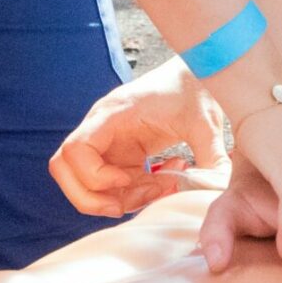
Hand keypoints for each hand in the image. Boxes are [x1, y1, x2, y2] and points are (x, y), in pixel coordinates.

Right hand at [51, 57, 227, 216]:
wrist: (197, 76)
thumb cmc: (196, 91)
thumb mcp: (207, 125)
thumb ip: (212, 158)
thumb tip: (216, 189)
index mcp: (114, 114)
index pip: (75, 149)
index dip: (94, 176)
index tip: (128, 180)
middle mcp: (103, 128)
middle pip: (65, 169)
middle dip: (91, 198)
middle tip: (127, 205)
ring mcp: (109, 143)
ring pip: (86, 182)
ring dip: (119, 198)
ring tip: (161, 187)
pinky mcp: (122, 154)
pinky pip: (111, 184)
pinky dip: (134, 194)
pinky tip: (165, 180)